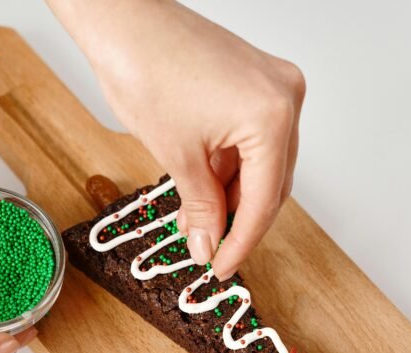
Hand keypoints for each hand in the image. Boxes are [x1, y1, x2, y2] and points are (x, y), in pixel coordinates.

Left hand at [48, 0, 304, 278]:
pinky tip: (205, 191)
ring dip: (233, 197)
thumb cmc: (145, 68)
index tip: (222, 269)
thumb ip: (201, 208)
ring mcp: (274, 85)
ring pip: (263, 163)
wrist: (124, 21)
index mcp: (273, 116)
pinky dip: (231, 168)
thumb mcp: (177, 155)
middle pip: (272, 182)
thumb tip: (209, 247)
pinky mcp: (256, 81)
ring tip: (199, 224)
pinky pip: (253, 139)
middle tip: (211, 253)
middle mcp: (285, 97)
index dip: (241, 243)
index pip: (265, 200)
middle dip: (239, 221)